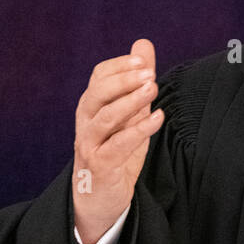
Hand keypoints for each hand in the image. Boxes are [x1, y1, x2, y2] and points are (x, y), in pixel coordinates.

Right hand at [72, 39, 163, 243]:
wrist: (99, 199)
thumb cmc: (115, 153)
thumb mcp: (129, 115)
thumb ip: (136, 82)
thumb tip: (143, 44)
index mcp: (91, 106)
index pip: (98, 76)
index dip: (119, 66)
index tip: (142, 60)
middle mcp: (86, 122)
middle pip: (97, 92)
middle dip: (123, 80)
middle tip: (149, 74)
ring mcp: (90, 144)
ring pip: (106, 116)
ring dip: (130, 101)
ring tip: (153, 89)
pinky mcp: (100, 165)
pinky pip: (118, 144)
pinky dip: (139, 129)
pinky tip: (157, 117)